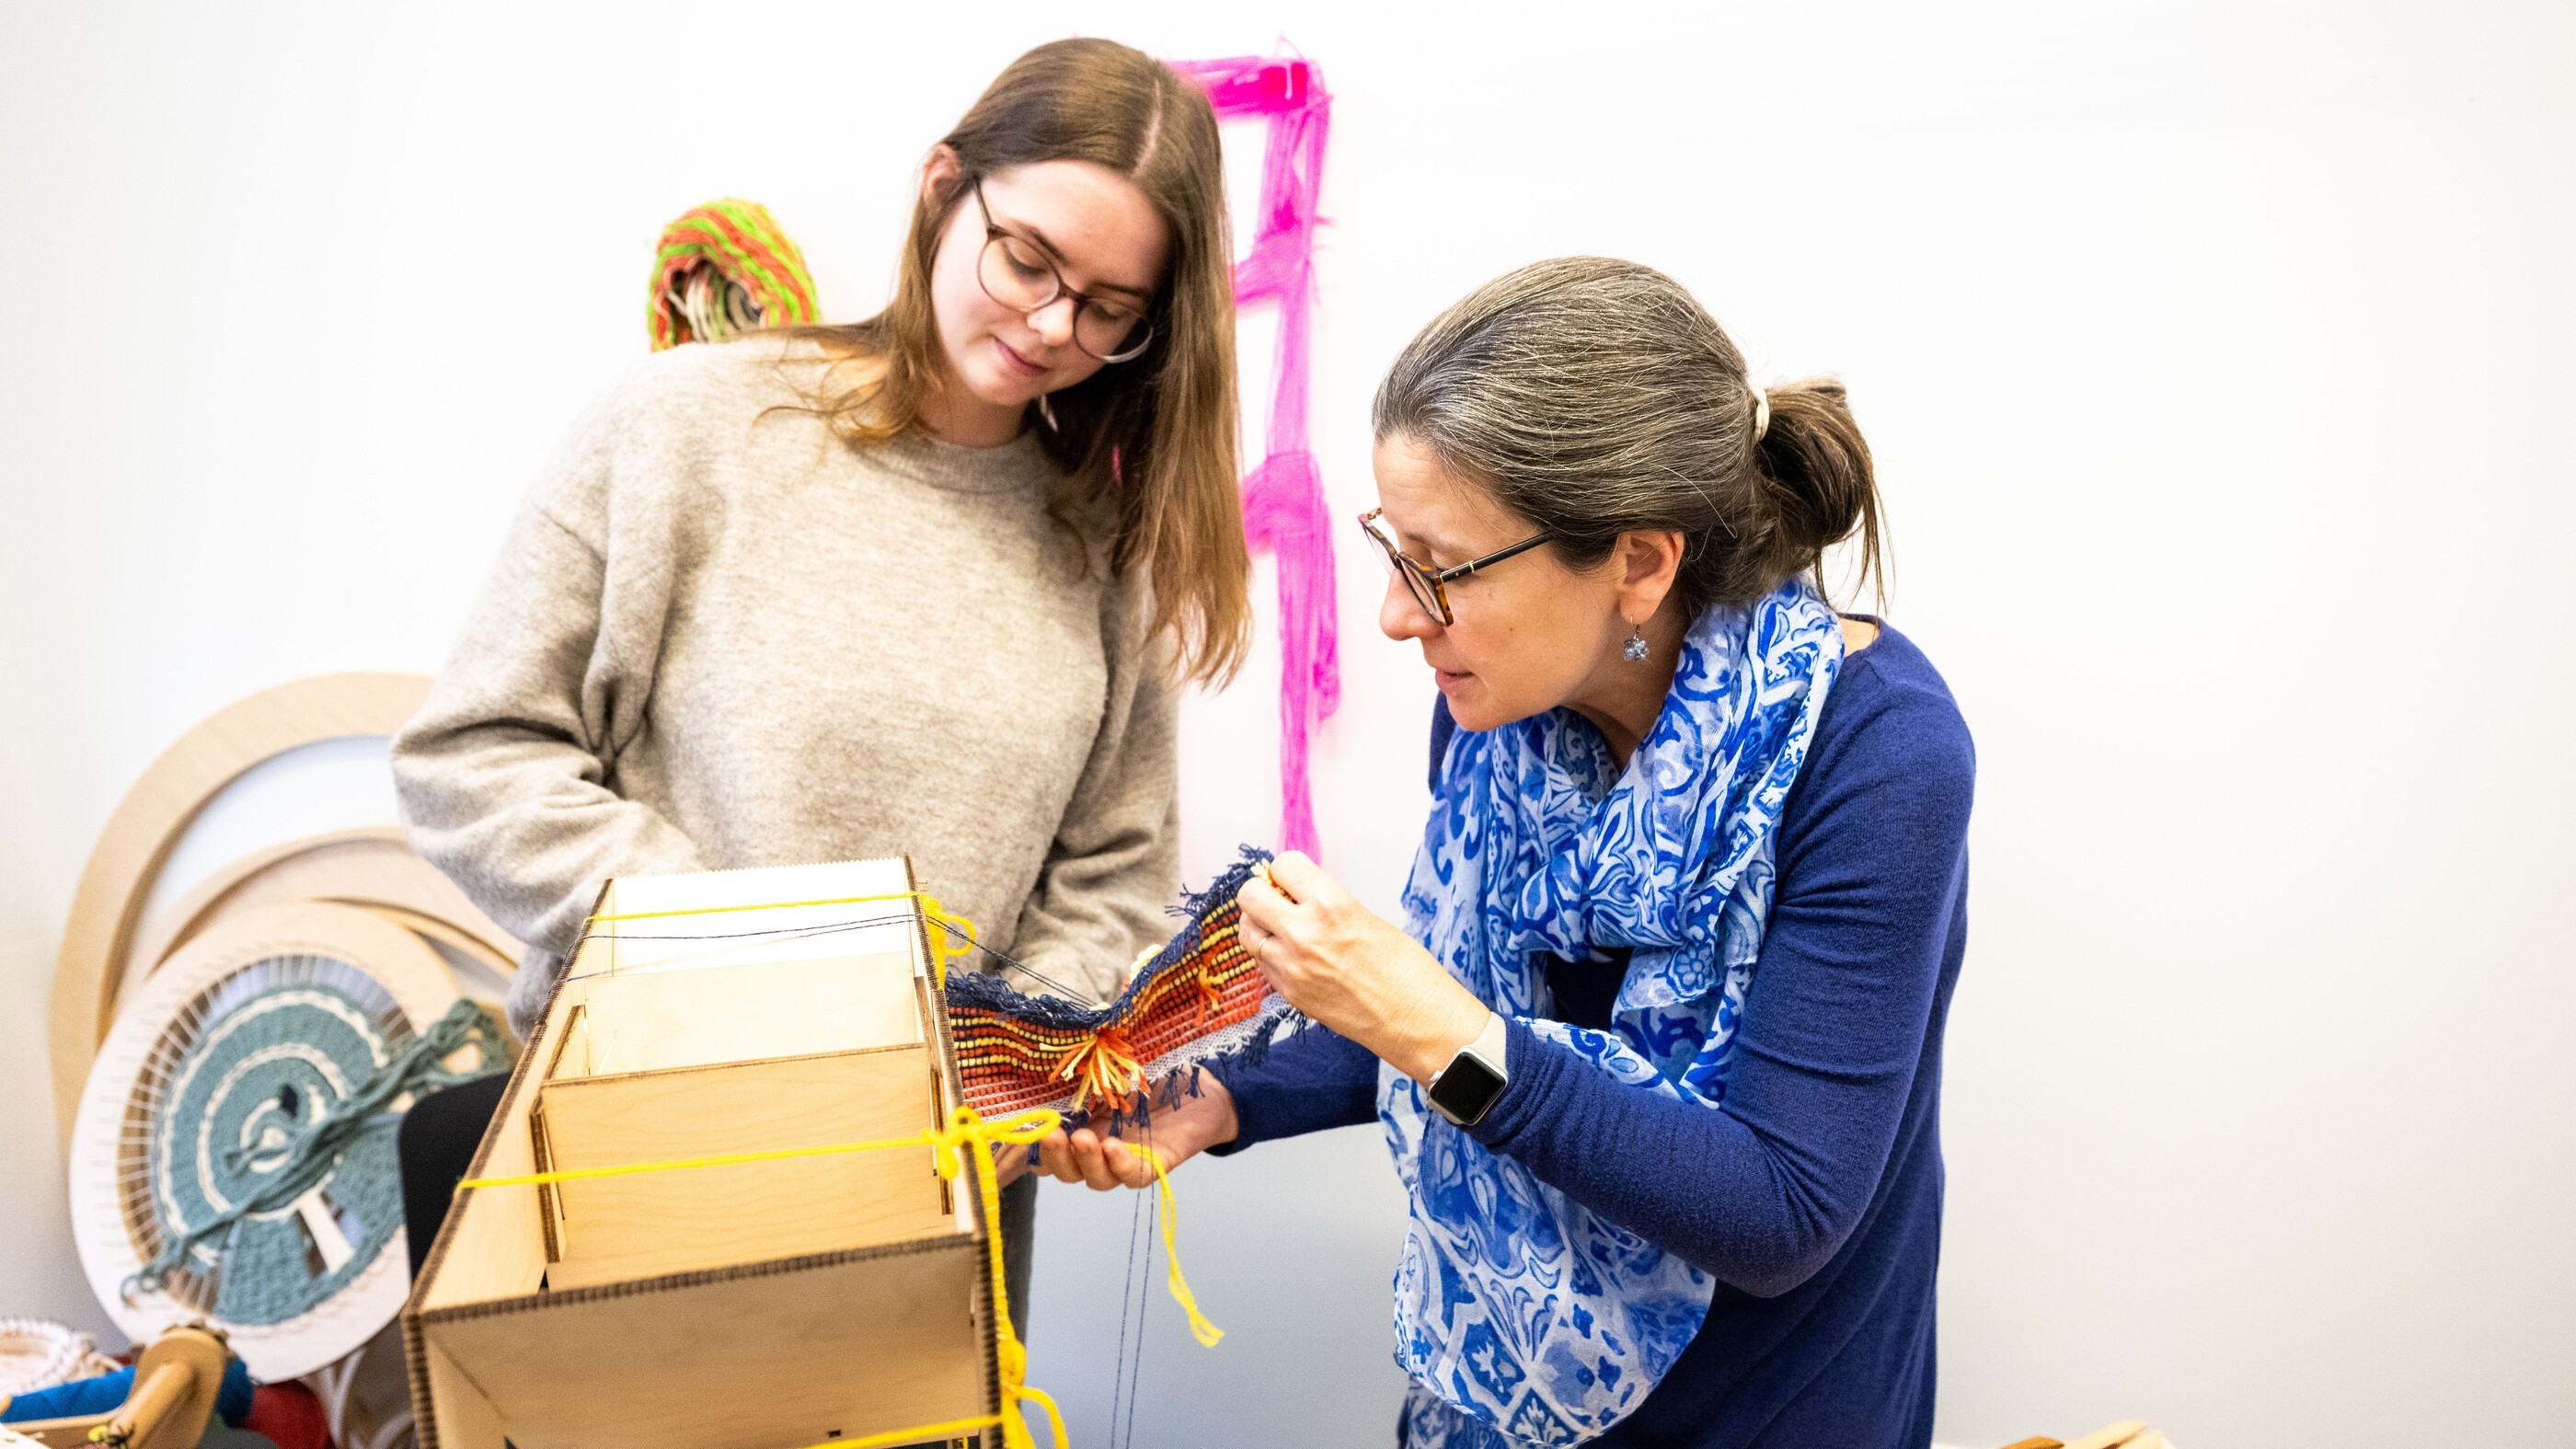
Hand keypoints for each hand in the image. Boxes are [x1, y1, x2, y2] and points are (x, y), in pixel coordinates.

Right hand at [1017, 1073, 1240, 1191]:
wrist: (1208, 1081)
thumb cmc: (1156, 1070)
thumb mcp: (1110, 1062)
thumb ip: (1079, 1059)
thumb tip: (1043, 1032)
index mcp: (1079, 1124)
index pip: (1041, 1148)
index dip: (1021, 1151)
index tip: (1004, 1141)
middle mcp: (1097, 1147)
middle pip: (1063, 1169)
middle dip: (1052, 1156)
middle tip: (1051, 1134)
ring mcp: (1124, 1159)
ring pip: (1093, 1178)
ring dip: (1082, 1162)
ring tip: (1081, 1138)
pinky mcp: (1155, 1165)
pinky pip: (1131, 1176)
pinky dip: (1118, 1165)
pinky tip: (1112, 1145)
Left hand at [1234, 851, 1493, 1085]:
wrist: (1417, 1020)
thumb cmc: (1406, 970)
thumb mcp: (1367, 918)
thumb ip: (1326, 903)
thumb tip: (1296, 895)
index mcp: (1330, 904)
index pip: (1282, 865)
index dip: (1286, 871)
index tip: (1293, 880)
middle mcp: (1303, 933)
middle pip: (1249, 895)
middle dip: (1262, 893)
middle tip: (1279, 901)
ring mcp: (1291, 966)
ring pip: (1247, 932)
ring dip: (1259, 925)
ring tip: (1282, 930)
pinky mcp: (1290, 994)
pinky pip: (1261, 963)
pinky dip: (1270, 955)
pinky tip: (1294, 958)